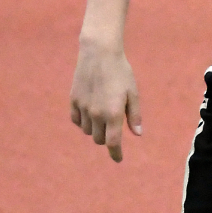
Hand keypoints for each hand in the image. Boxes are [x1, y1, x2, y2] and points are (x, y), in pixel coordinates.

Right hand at [70, 43, 141, 162]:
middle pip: (99, 139)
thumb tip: (138, 134)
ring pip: (87, 131)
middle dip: (107, 139)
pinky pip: (76, 120)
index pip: (112, 143)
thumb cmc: (121, 72)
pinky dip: (82, 122)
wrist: (99, 53)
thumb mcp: (132, 93)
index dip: (116, 154)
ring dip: (95, 130)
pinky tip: (89, 114)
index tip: (118, 159)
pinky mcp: (73, 100)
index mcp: (113, 114)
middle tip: (113, 129)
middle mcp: (96, 114)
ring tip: (102, 117)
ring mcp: (82, 107)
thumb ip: (134, 115)